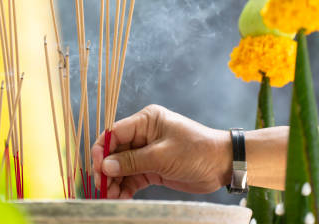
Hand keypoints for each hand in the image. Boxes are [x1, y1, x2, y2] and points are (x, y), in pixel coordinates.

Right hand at [91, 104, 231, 198]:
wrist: (222, 165)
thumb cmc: (196, 151)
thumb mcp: (163, 155)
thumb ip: (133, 161)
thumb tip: (105, 165)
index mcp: (146, 121)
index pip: (115, 133)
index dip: (102, 149)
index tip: (96, 167)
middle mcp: (143, 135)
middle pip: (115, 151)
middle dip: (107, 169)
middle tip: (101, 186)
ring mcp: (147, 152)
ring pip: (122, 166)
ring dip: (114, 180)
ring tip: (110, 196)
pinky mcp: (152, 168)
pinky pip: (133, 177)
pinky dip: (125, 187)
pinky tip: (120, 197)